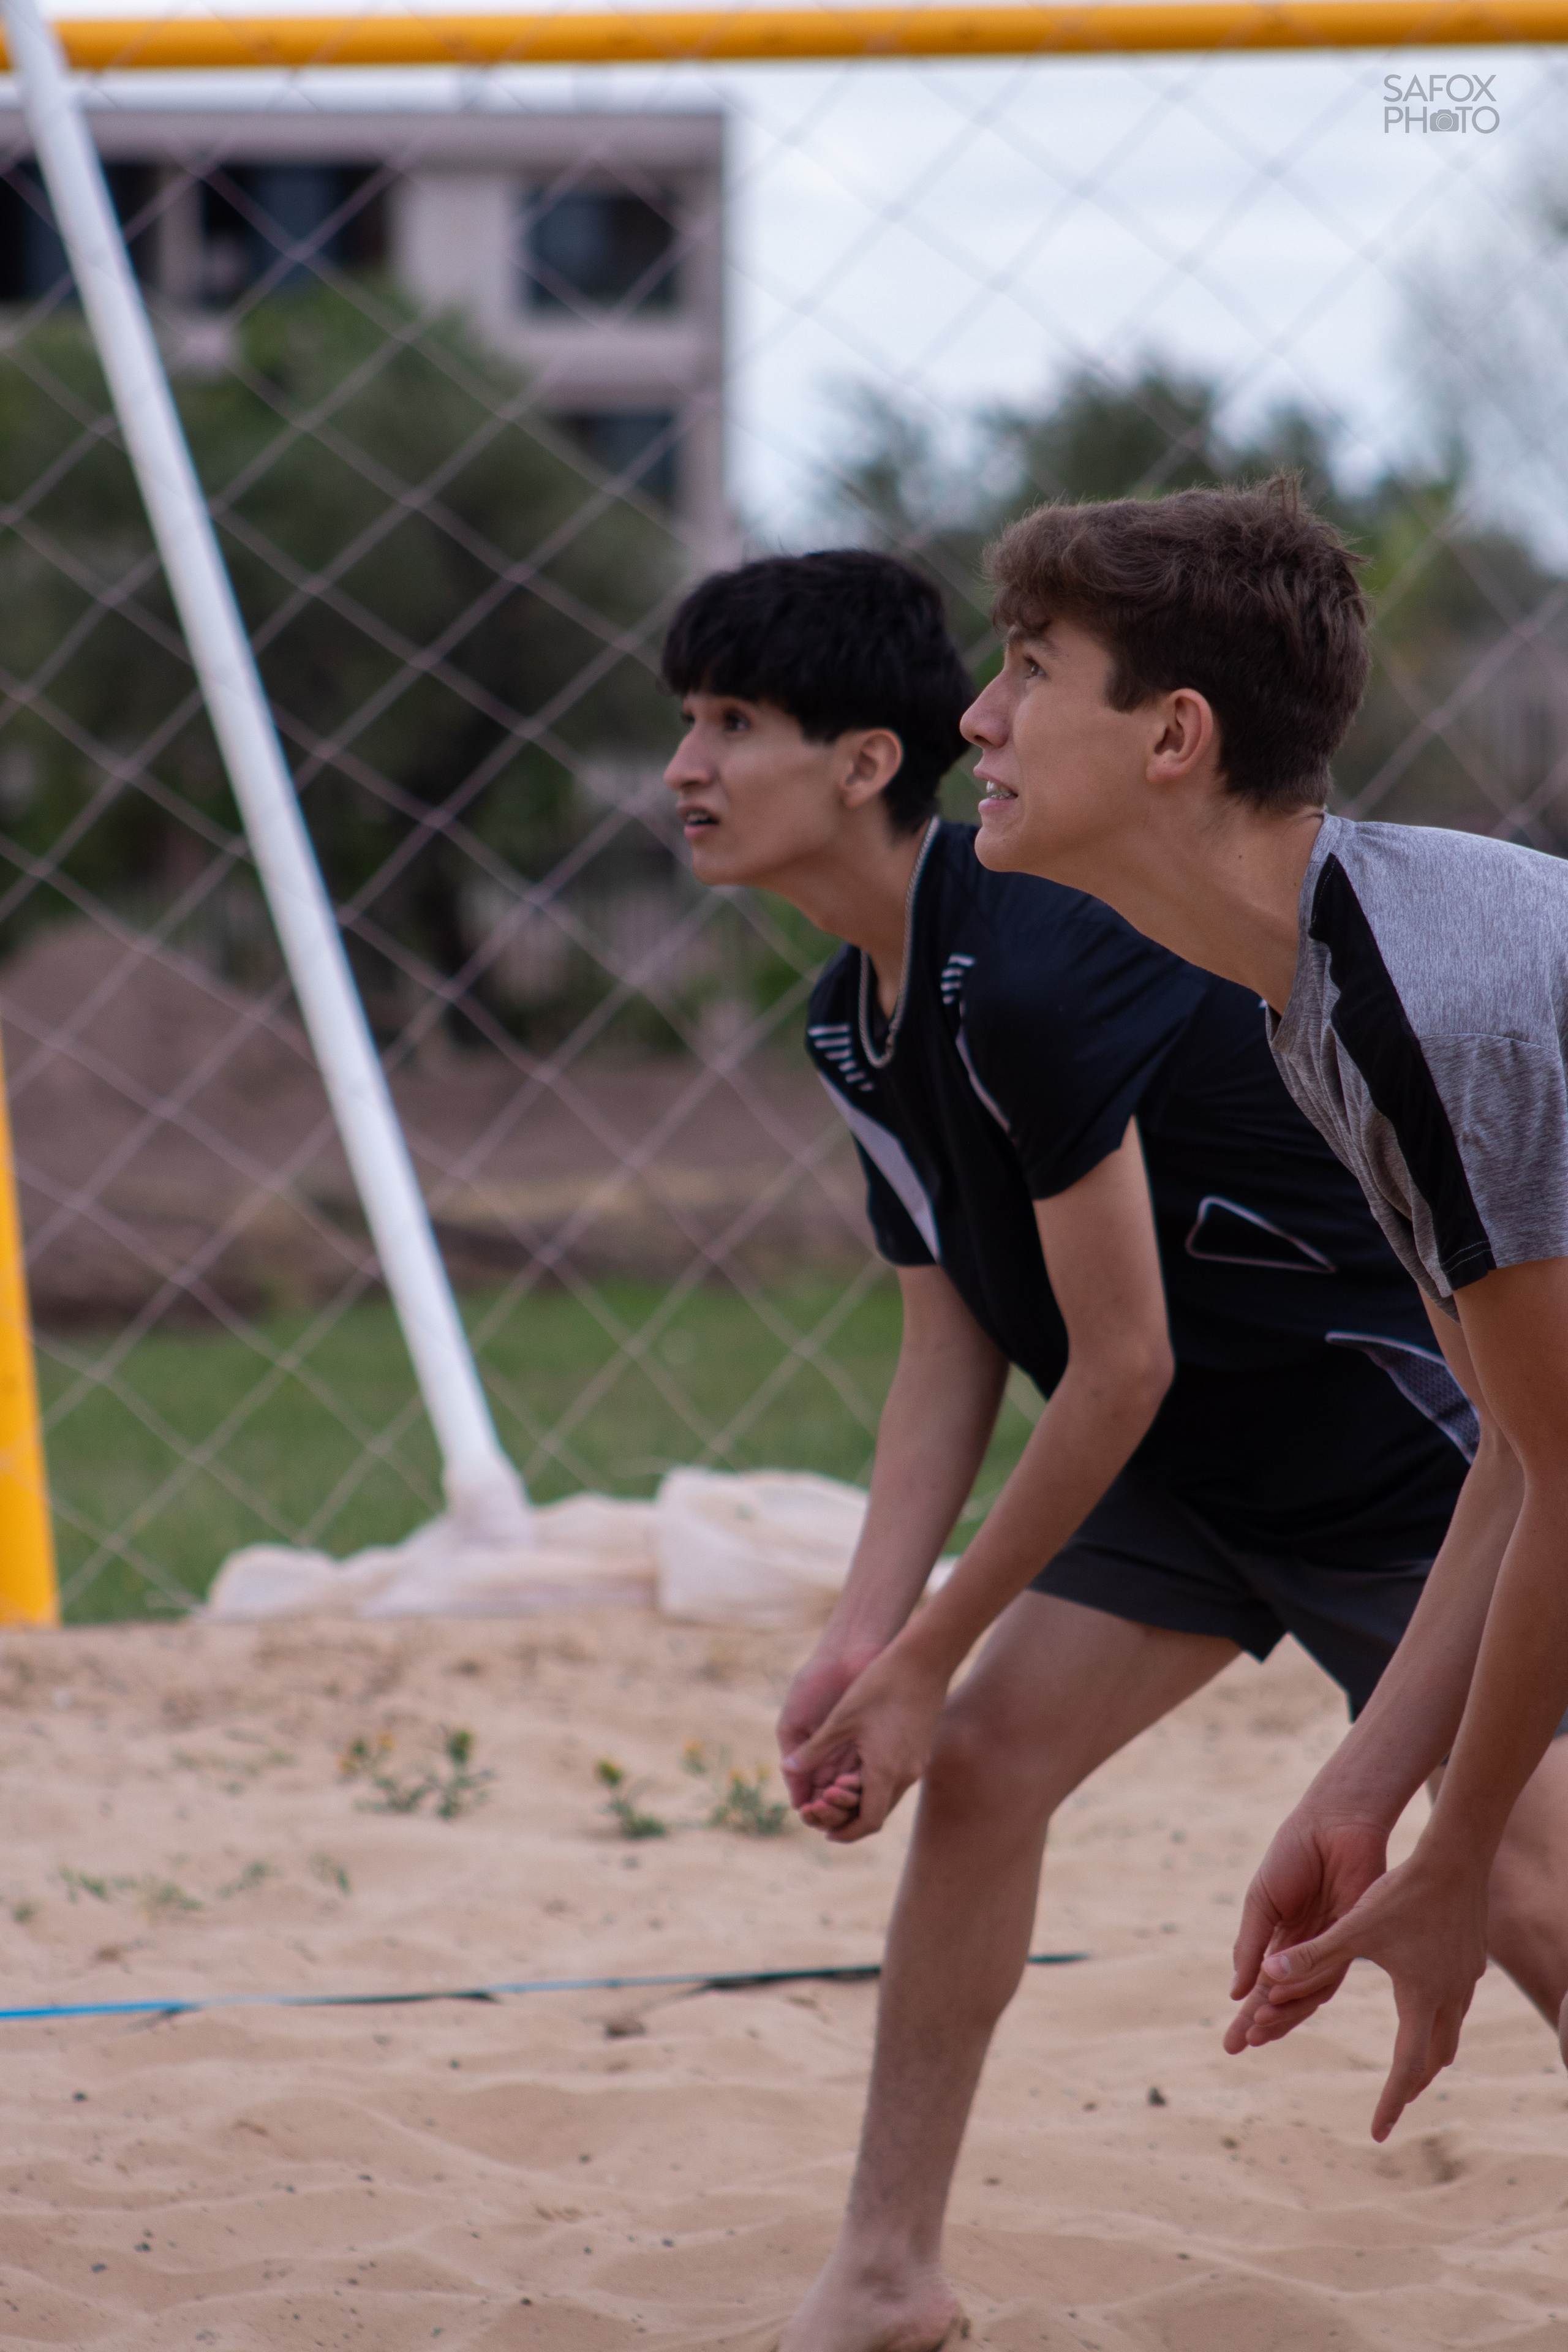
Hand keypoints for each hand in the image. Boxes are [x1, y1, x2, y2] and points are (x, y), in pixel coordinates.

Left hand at [782, 1641, 949, 1843]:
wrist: (925, 1661)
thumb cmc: (880, 1685)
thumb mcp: (841, 1719)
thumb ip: (815, 1750)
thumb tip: (786, 1770)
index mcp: (884, 1772)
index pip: (867, 1822)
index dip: (846, 1833)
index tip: (826, 1833)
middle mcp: (906, 1774)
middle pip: (879, 1815)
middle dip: (851, 1820)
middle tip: (826, 1819)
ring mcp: (918, 1763)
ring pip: (890, 1798)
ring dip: (865, 1803)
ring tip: (838, 1797)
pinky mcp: (922, 1751)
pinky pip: (899, 1780)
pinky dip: (878, 1786)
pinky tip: (860, 1772)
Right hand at [1226, 1806, 1389, 2053]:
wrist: (1333, 1825)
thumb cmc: (1294, 1854)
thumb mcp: (1261, 1901)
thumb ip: (1250, 1945)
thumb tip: (1236, 1992)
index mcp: (1282, 1940)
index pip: (1263, 1986)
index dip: (1246, 2014)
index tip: (1229, 2044)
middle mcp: (1308, 1951)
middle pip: (1284, 1998)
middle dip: (1262, 2022)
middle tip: (1240, 2044)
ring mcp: (1331, 1949)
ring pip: (1308, 1994)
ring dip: (1282, 2012)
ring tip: (1257, 2025)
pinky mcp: (1354, 1942)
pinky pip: (1329, 1972)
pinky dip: (1304, 1986)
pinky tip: (1280, 1994)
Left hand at [1245, 1851, 1490, 2140]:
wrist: (1456, 1861)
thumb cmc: (1403, 1893)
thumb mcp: (1353, 1926)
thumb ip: (1310, 1956)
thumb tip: (1260, 1979)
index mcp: (1419, 2000)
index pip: (1405, 2068)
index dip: (1389, 2102)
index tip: (1375, 2133)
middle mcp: (1448, 2000)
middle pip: (1431, 2061)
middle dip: (1409, 2086)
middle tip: (1392, 2107)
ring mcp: (1464, 1983)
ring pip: (1447, 2037)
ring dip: (1426, 2058)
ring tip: (1408, 2071)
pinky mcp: (1469, 1964)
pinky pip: (1453, 2009)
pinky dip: (1438, 2025)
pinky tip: (1427, 2014)